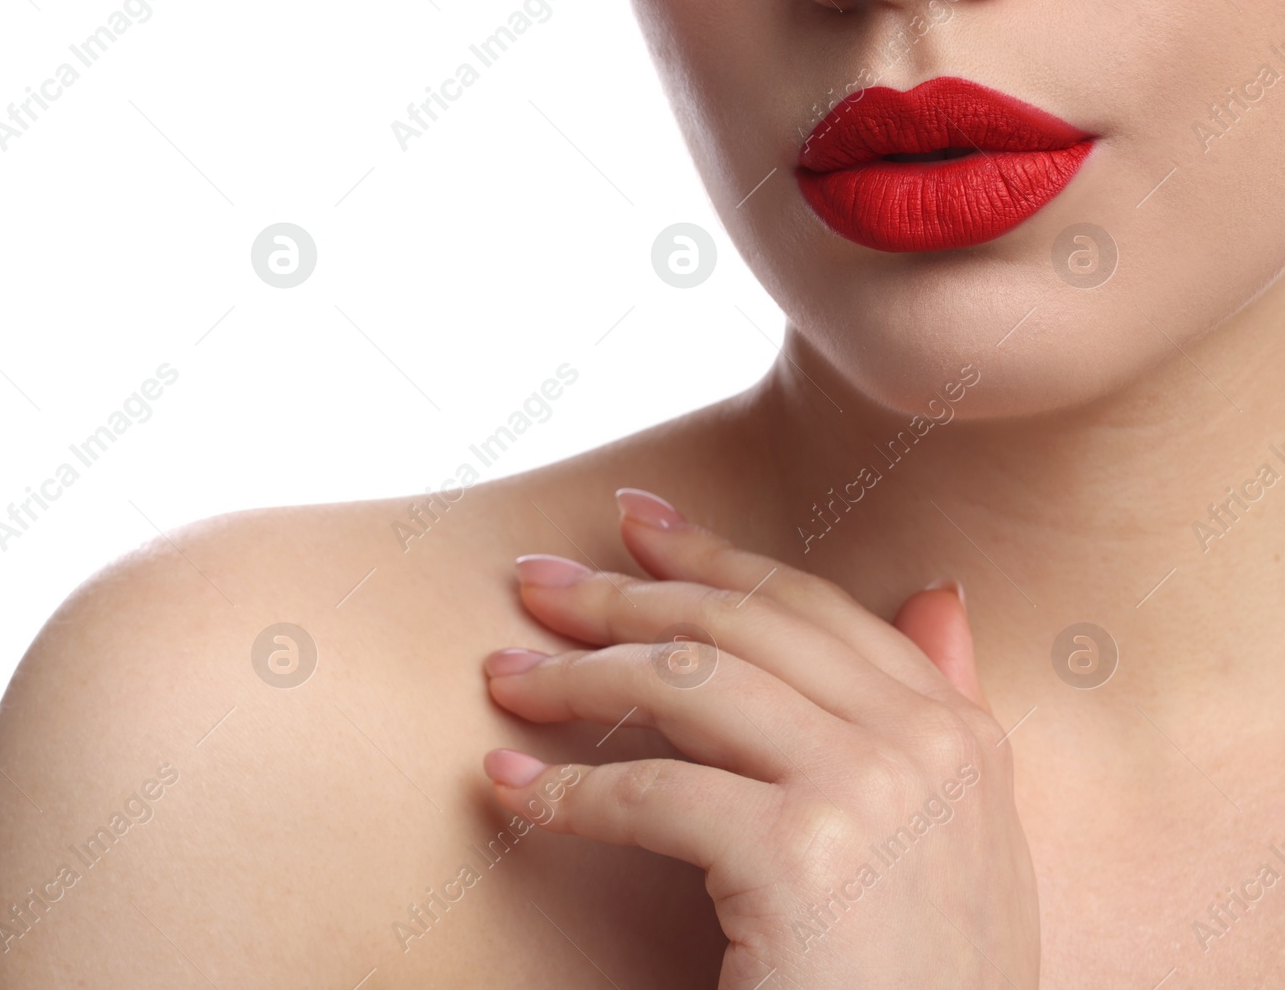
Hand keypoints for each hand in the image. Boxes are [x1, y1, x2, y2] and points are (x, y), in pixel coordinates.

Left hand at [481, 488, 1038, 988]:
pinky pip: (650, 791)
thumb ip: (944, 713)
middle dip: (621, 596)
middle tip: (532, 581)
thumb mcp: (962, 841)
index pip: (807, 606)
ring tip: (504, 675)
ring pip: (688, 685)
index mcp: (958, 728)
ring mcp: (868, 790)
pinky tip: (509, 786)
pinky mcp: (801, 854)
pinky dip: (564, 791)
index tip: (631, 523)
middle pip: (738, 627)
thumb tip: (938, 596)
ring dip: (576, 675)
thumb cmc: (920, 984)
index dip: (712, 556)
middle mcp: (924, 742)